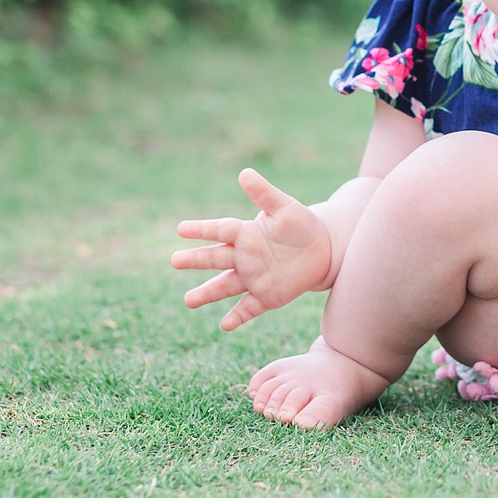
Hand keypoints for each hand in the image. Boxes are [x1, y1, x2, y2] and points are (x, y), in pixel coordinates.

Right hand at [172, 168, 331, 330]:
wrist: (323, 250)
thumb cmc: (302, 225)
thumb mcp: (285, 207)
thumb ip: (264, 194)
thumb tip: (244, 173)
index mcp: (246, 233)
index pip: (220, 229)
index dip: (202, 229)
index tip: (181, 229)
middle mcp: (244, 257)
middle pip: (216, 258)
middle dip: (196, 260)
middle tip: (174, 261)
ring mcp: (254, 278)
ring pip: (226, 286)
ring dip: (208, 293)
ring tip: (188, 300)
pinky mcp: (268, 296)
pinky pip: (250, 307)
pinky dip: (238, 316)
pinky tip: (225, 324)